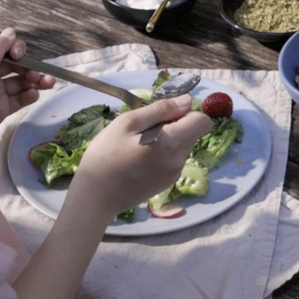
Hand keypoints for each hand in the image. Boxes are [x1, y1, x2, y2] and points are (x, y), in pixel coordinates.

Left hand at [0, 28, 55, 125]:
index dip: (14, 50)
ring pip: (19, 83)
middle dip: (30, 68)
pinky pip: (19, 99)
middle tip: (39, 73)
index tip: (19, 55)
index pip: (1, 50)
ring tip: (48, 83)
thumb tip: (11, 32)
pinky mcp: (2, 108)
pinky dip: (28, 95)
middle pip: (14, 67)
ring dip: (35, 81)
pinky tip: (34, 94)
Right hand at [74, 96, 212, 217]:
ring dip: (168, 140)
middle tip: (145, 129)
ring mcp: (174, 174)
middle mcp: (179, 160)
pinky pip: (173, 160)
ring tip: (138, 145)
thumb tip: (187, 101)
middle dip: (175, 125)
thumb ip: (160, 109)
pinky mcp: (166, 183)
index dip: (188, 112)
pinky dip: (162, 154)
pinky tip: (139, 159)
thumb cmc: (105, 155)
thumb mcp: (128, 123)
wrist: (95, 197)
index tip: (165, 115)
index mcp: (172, 143)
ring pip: (182, 146)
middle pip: (193, 133)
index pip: (203, 122)